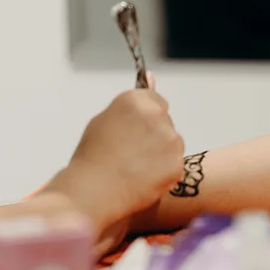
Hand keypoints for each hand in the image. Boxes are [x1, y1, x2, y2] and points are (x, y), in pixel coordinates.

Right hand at [47, 86, 183, 232]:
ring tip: (136, 169)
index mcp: (135, 100)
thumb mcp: (103, 121)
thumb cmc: (92, 158)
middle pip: (165, 122)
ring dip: (162, 154)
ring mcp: (169, 139)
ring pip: (172, 144)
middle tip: (133, 154)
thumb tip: (151, 78)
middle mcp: (156, 115)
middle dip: (155, 136)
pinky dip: (164, 173)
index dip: (147, 117)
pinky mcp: (177, 163)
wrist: (92, 191)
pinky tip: (144, 180)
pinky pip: (175, 165)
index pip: (155, 100)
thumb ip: (129, 105)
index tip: (139, 130)